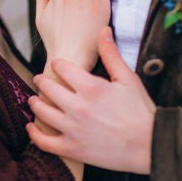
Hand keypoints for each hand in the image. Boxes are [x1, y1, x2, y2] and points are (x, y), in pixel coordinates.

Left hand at [26, 27, 155, 173]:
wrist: (150, 145)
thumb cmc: (141, 111)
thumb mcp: (128, 78)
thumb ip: (111, 54)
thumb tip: (103, 31)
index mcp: (91, 87)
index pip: (62, 68)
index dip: (58, 64)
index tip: (58, 65)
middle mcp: (78, 107)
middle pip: (48, 88)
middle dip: (42, 80)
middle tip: (40, 79)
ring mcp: (73, 129)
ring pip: (42, 112)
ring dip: (34, 103)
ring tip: (33, 100)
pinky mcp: (72, 149)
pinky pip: (44, 142)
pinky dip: (34, 134)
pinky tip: (31, 127)